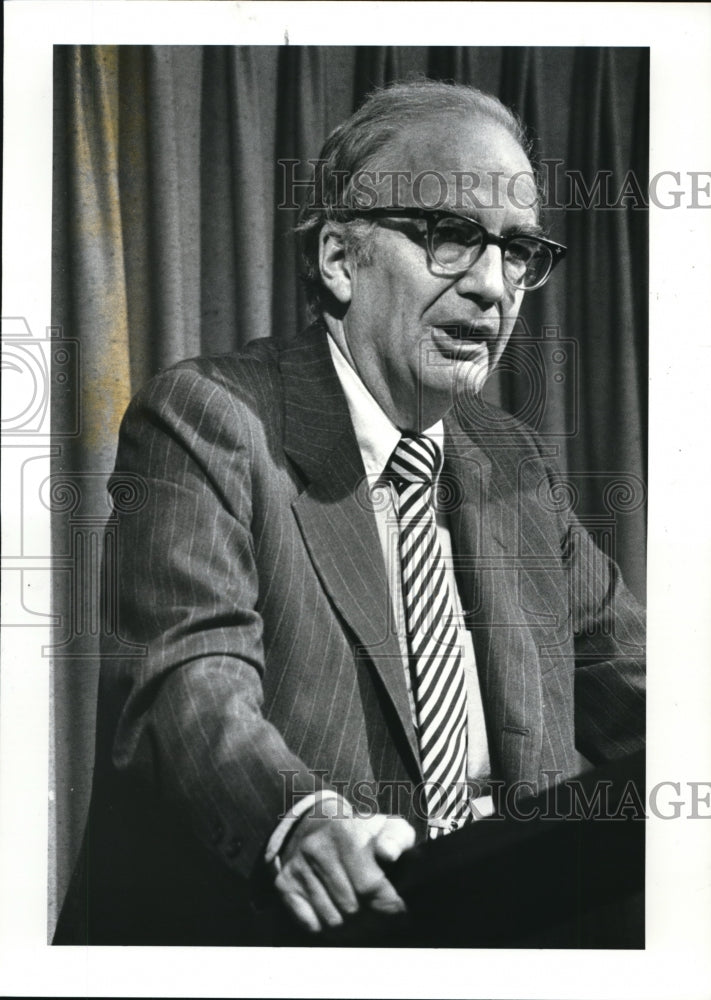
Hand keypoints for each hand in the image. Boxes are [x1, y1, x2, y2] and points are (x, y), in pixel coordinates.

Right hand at [274, 810, 415, 932]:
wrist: (319, 824)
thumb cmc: (363, 834)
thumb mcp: (387, 827)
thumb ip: (397, 839)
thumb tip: (389, 854)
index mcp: (346, 831)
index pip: (369, 885)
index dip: (389, 905)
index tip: (400, 911)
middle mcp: (316, 847)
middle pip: (351, 907)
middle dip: (373, 920)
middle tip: (384, 920)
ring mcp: (297, 866)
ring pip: (332, 920)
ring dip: (353, 929)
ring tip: (366, 922)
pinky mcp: (285, 884)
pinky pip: (311, 924)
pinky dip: (329, 930)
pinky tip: (343, 918)